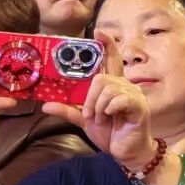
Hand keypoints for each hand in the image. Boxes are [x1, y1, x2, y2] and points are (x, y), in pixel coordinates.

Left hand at [43, 31, 156, 170]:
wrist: (126, 152)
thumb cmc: (109, 132)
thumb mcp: (84, 120)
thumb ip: (67, 110)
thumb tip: (45, 105)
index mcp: (112, 85)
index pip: (111, 59)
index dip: (107, 44)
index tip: (98, 32)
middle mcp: (125, 86)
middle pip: (101, 77)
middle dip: (89, 97)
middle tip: (89, 113)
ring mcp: (133, 95)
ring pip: (107, 88)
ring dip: (97, 107)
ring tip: (101, 119)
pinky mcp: (139, 106)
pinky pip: (117, 99)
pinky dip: (108, 110)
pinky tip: (111, 118)